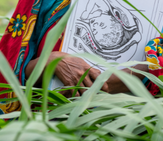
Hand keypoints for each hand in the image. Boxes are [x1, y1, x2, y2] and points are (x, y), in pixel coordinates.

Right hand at [25, 52, 148, 95]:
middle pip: (92, 86)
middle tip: (101, 98)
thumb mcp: (81, 60)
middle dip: (97, 93)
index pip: (98, 76)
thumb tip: (97, 73)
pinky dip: (77, 97)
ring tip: (91, 102)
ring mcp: (75, 78)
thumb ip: (88, 67)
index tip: (106, 89)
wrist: (56, 60)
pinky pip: (75, 92)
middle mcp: (82, 73)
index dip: (103, 84)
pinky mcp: (69, 82)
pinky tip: (79, 101)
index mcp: (86, 67)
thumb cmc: (69, 60)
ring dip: (88, 97)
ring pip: (84, 91)